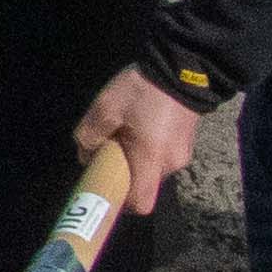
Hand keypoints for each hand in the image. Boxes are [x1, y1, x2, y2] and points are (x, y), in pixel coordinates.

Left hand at [77, 67, 203, 215]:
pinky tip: (139, 125)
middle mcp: (171, 164)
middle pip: (142, 183)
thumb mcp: (105, 109)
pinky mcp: (185, 142)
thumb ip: (90, 136)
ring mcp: (182, 154)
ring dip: (134, 158)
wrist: (182, 67)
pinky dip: (147, 149)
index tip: (105, 185)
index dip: (121, 202)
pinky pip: (160, 155)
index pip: (141, 204)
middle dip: (122, 171)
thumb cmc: (142, 91)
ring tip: (124, 129)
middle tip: (108, 146)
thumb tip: (86, 156)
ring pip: (150, 168)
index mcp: (151, 160)